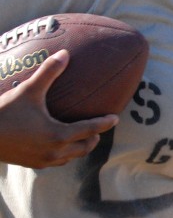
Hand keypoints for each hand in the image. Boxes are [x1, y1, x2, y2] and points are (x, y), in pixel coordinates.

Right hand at [0, 50, 118, 167]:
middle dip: (94, 138)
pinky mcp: (33, 164)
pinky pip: (57, 161)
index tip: (116, 118)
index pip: (91, 129)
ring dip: (80, 148)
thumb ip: (48, 72)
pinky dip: (65, 154)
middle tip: (98, 129)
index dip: (105, 123)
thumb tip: (65, 54)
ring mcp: (44, 160)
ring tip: (82, 137)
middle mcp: (55, 151)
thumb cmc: (5, 112)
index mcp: (59, 135)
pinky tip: (59, 145)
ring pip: (72, 157)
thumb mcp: (28, 90)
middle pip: (85, 148)